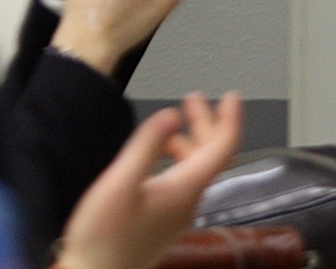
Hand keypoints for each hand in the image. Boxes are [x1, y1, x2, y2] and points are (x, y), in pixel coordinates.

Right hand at [56, 93, 244, 268]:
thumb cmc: (102, 239)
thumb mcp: (120, 183)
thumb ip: (146, 146)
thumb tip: (170, 116)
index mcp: (184, 190)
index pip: (222, 148)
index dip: (230, 119)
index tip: (233, 97)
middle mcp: (187, 203)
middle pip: (209, 156)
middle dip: (205, 123)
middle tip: (196, 98)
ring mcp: (176, 214)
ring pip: (195, 169)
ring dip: (190, 140)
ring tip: (176, 121)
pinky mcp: (162, 222)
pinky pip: (182, 183)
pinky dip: (178, 159)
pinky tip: (159, 156)